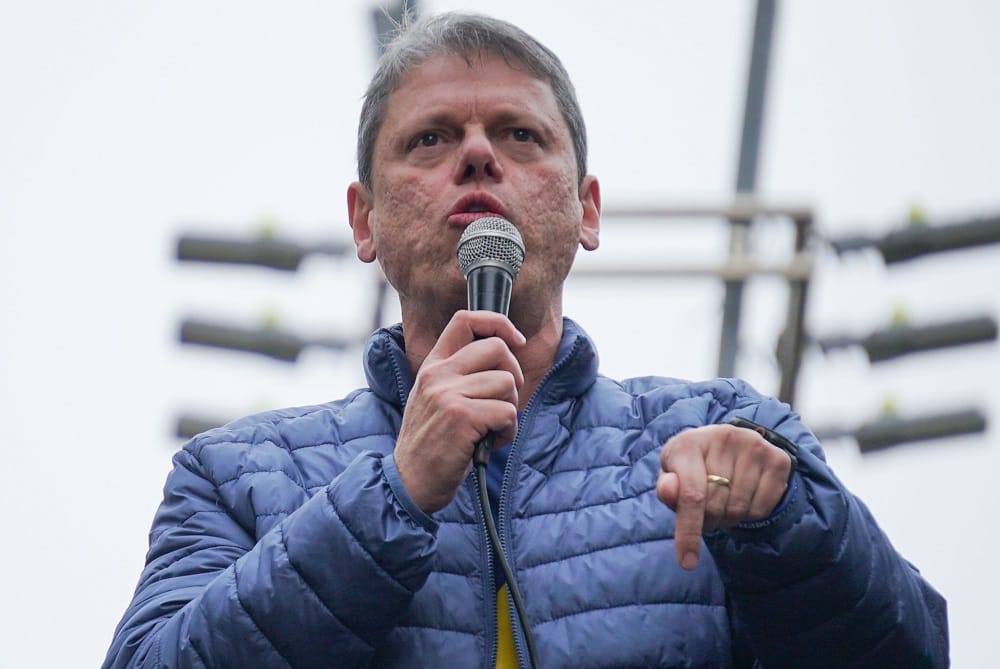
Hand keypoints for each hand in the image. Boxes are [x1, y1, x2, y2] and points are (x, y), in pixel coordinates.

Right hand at [394, 310, 524, 513]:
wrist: (410, 483)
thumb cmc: (432, 445)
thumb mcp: (436, 400)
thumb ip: (461, 375)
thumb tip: (506, 354)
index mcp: (433, 366)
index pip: (465, 320)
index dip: (498, 323)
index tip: (516, 341)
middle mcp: (438, 374)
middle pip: (497, 348)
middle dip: (513, 375)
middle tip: (503, 402)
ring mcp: (448, 394)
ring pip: (507, 383)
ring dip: (510, 410)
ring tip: (490, 429)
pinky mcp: (462, 417)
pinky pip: (508, 412)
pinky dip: (508, 431)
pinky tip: (489, 443)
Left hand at [656, 424, 792, 570]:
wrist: (725, 445)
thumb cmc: (692, 466)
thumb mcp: (672, 475)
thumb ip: (667, 488)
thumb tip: (669, 491)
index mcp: (689, 442)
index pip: (691, 494)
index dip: (688, 531)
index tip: (686, 563)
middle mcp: (724, 437)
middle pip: (715, 507)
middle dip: (707, 521)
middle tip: (706, 512)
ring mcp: (754, 446)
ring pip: (740, 510)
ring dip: (729, 518)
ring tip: (724, 500)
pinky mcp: (778, 459)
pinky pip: (762, 509)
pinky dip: (750, 514)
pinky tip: (744, 495)